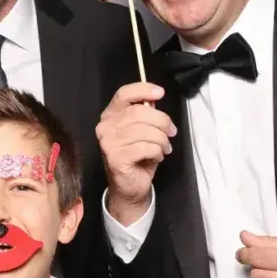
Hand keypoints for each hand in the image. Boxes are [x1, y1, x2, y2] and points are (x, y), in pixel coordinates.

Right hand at [96, 82, 175, 225]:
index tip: (160, 93)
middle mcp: (105, 127)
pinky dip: (157, 152)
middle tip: (172, 132)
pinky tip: (157, 156)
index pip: (123, 94)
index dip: (142, 89)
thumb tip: (154, 99)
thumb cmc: (137, 157)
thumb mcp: (143, 131)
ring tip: (164, 148)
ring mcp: (108, 142)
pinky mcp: (115, 157)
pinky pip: (145, 147)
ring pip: (145, 131)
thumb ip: (145, 114)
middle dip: (162, 121)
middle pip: (139, 112)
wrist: (129, 187)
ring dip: (162, 140)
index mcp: (110, 116)